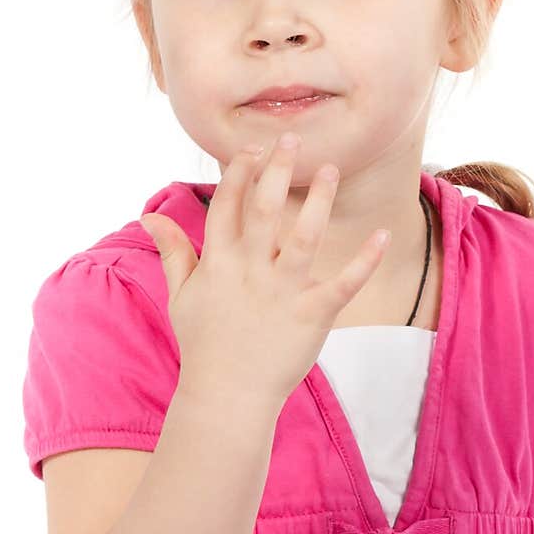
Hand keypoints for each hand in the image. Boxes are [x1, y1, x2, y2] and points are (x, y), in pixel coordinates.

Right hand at [139, 134, 391, 410]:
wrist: (227, 396)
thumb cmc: (204, 343)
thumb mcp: (181, 294)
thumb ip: (173, 250)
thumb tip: (150, 215)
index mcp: (218, 263)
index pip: (226, 205)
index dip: (238, 172)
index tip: (252, 148)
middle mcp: (250, 271)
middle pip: (263, 208)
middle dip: (276, 170)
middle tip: (293, 137)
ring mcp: (282, 292)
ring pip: (303, 235)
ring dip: (318, 199)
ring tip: (330, 169)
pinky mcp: (313, 315)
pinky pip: (344, 283)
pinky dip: (365, 260)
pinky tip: (383, 234)